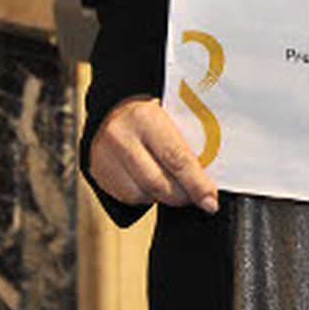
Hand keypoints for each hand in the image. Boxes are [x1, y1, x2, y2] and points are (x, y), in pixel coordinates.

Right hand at [88, 96, 218, 213]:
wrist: (115, 108)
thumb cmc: (155, 113)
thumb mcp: (173, 116)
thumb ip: (189, 141)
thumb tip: (212, 175)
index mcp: (146, 118)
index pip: (176, 159)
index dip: (197, 184)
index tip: (211, 201)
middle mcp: (121, 137)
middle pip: (158, 183)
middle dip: (184, 195)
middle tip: (201, 198)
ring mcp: (104, 156)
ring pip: (142, 195)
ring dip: (165, 197)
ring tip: (178, 186)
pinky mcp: (97, 172)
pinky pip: (128, 197)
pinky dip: (147, 196)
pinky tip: (155, 183)